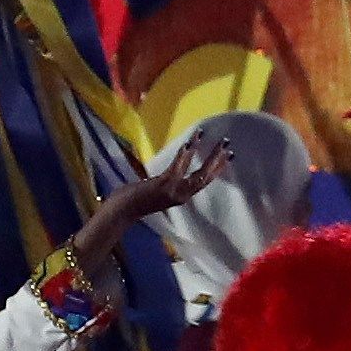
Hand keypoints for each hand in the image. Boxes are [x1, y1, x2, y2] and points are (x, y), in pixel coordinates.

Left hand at [112, 126, 240, 230]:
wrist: (122, 210)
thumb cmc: (136, 200)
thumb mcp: (159, 192)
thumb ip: (170, 184)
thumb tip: (177, 169)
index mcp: (181, 196)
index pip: (205, 182)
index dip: (218, 169)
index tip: (228, 156)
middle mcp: (182, 195)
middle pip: (206, 177)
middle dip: (218, 160)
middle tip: (228, 144)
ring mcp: (174, 190)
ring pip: (198, 173)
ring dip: (209, 155)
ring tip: (217, 140)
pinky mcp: (163, 184)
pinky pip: (178, 168)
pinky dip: (185, 155)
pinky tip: (190, 143)